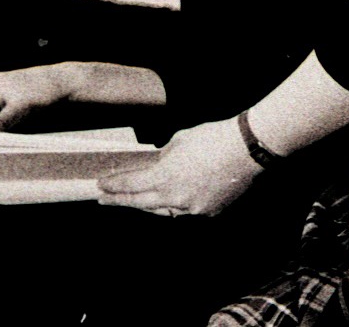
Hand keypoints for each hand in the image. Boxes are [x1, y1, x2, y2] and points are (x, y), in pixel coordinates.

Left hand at [96, 117, 261, 217]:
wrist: (248, 147)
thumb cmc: (214, 137)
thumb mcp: (180, 140)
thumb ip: (164, 156)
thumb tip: (157, 164)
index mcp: (165, 176)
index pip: (131, 185)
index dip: (114, 185)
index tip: (100, 185)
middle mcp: (175, 197)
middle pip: (140, 203)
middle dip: (120, 201)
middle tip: (104, 199)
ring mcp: (193, 208)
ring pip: (163, 210)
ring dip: (148, 205)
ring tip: (136, 200)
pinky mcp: (209, 211)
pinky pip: (186, 210)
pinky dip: (176, 204)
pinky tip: (172, 197)